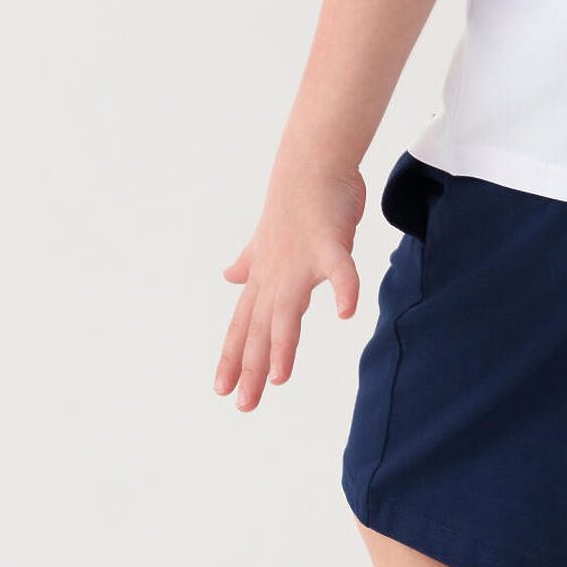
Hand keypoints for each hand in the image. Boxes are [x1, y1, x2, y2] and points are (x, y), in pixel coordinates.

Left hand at [214, 162, 366, 410]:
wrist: (312, 161)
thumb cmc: (297, 201)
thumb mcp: (266, 239)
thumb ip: (250, 262)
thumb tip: (229, 276)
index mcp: (264, 275)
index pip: (243, 323)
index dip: (232, 357)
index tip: (221, 390)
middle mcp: (276, 273)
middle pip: (260, 326)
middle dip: (251, 367)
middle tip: (243, 405)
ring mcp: (300, 259)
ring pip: (288, 307)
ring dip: (284, 343)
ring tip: (281, 377)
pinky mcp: (330, 242)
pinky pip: (340, 269)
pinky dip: (343, 290)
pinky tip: (345, 312)